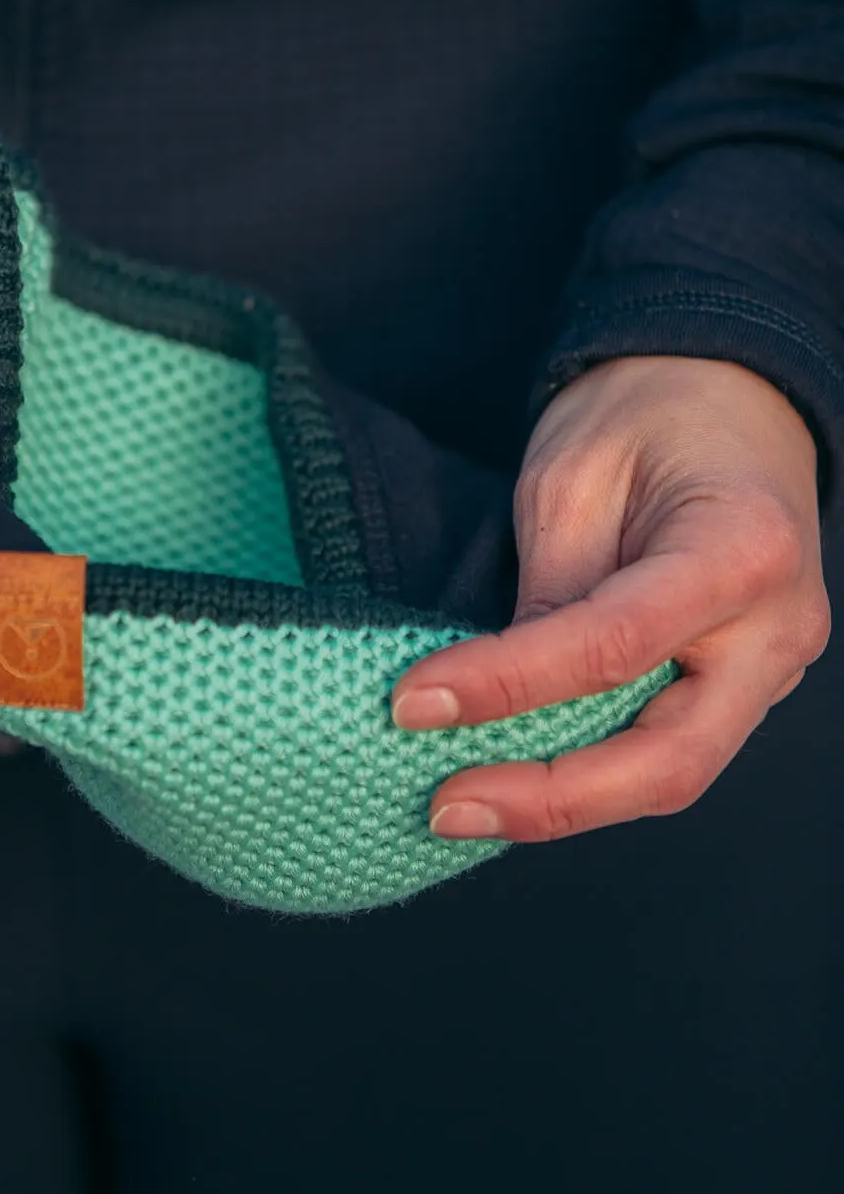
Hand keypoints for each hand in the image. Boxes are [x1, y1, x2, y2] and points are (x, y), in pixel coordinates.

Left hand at [390, 355, 829, 841]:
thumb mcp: (574, 479)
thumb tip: (486, 696)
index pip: (614, 645)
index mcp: (743, 549)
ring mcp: (772, 664)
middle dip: (551, 799)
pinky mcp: (745, 683)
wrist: (728, 388)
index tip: (413, 702)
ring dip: (565, 801)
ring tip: (462, 803)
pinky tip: (516, 778)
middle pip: (670, 758)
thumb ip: (548, 592)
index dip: (506, 686)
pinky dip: (591, 773)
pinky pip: (668, 747)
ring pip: (673, 773)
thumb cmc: (649, 411)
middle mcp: (778, 626)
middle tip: (444, 805)